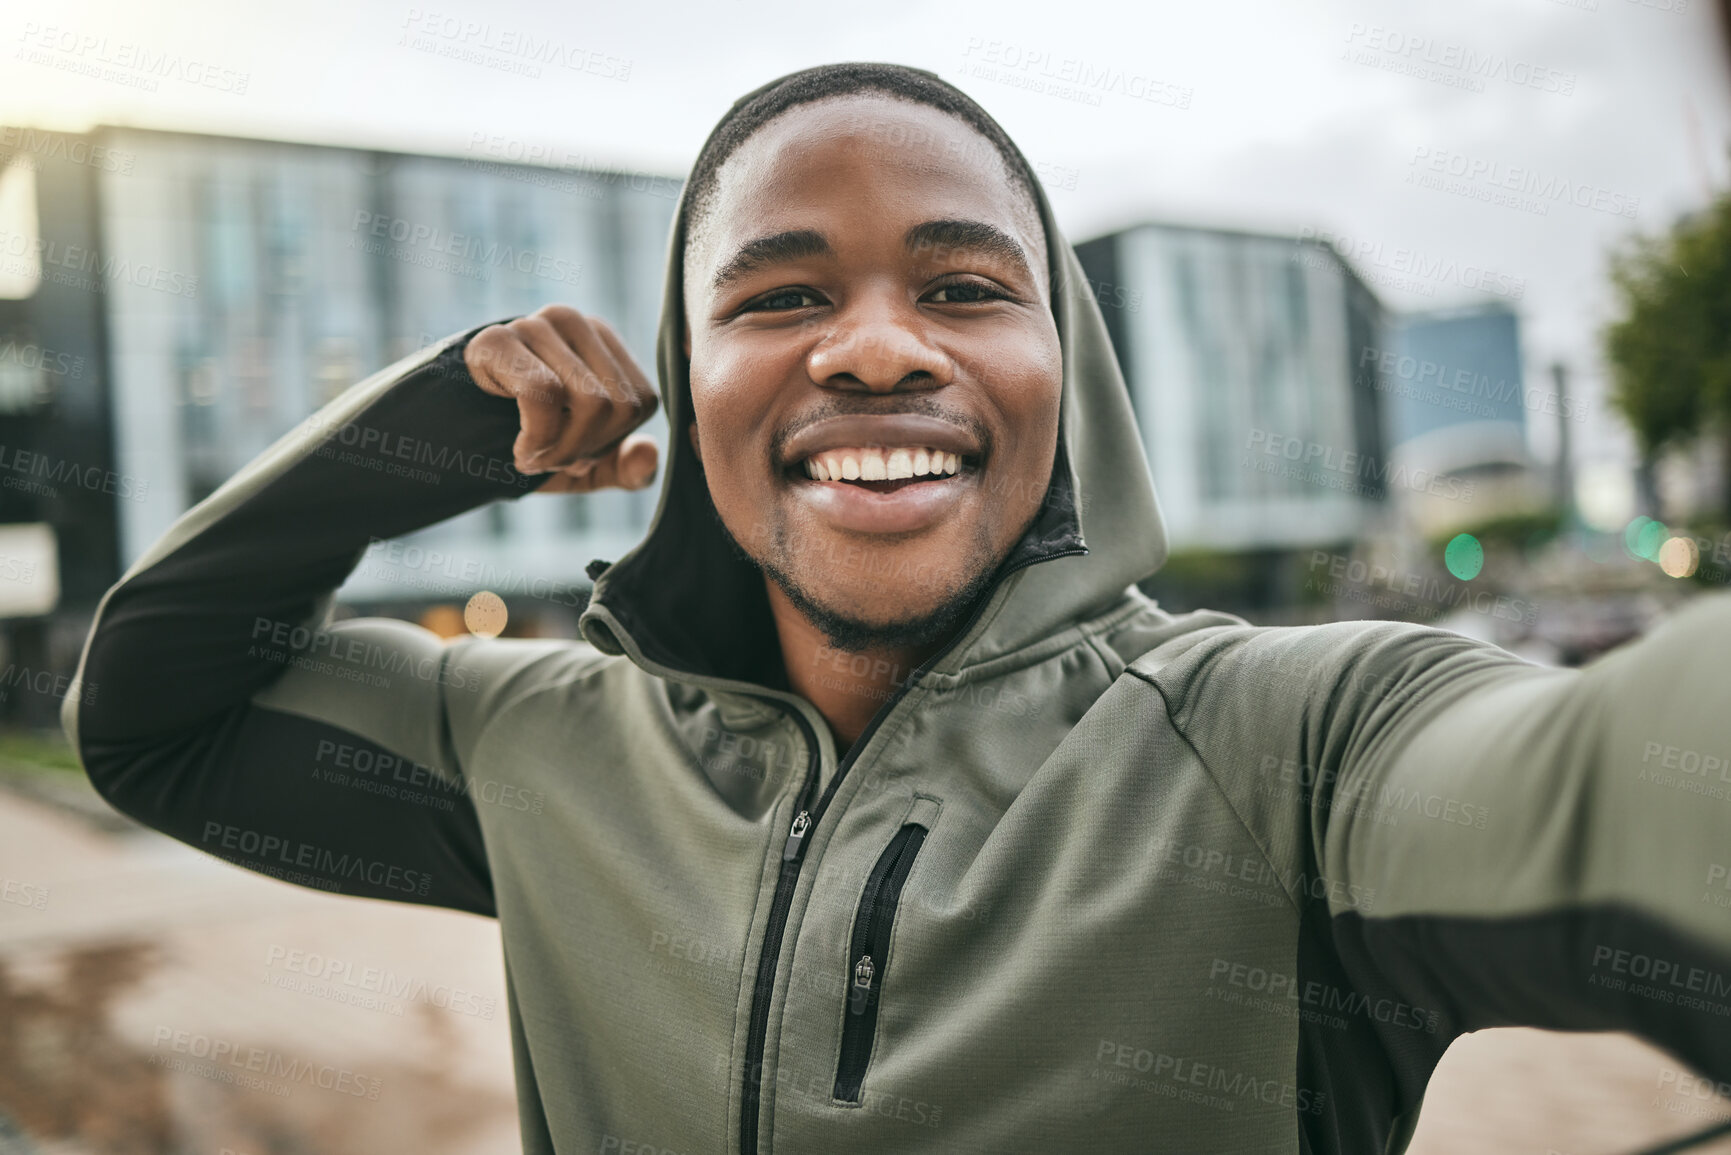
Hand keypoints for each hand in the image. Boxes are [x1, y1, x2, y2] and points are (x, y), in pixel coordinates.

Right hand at [463, 305, 659, 493]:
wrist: (456, 432)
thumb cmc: (530, 439)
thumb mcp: (588, 465)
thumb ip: (628, 468)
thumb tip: (649, 454)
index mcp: (604, 342)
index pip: (641, 401)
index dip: (612, 441)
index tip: (577, 453)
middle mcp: (575, 322)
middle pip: (617, 404)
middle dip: (586, 448)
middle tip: (552, 458)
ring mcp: (535, 325)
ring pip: (589, 401)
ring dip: (561, 449)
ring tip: (535, 455)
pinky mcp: (496, 339)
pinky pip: (544, 394)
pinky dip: (538, 439)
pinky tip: (521, 452)